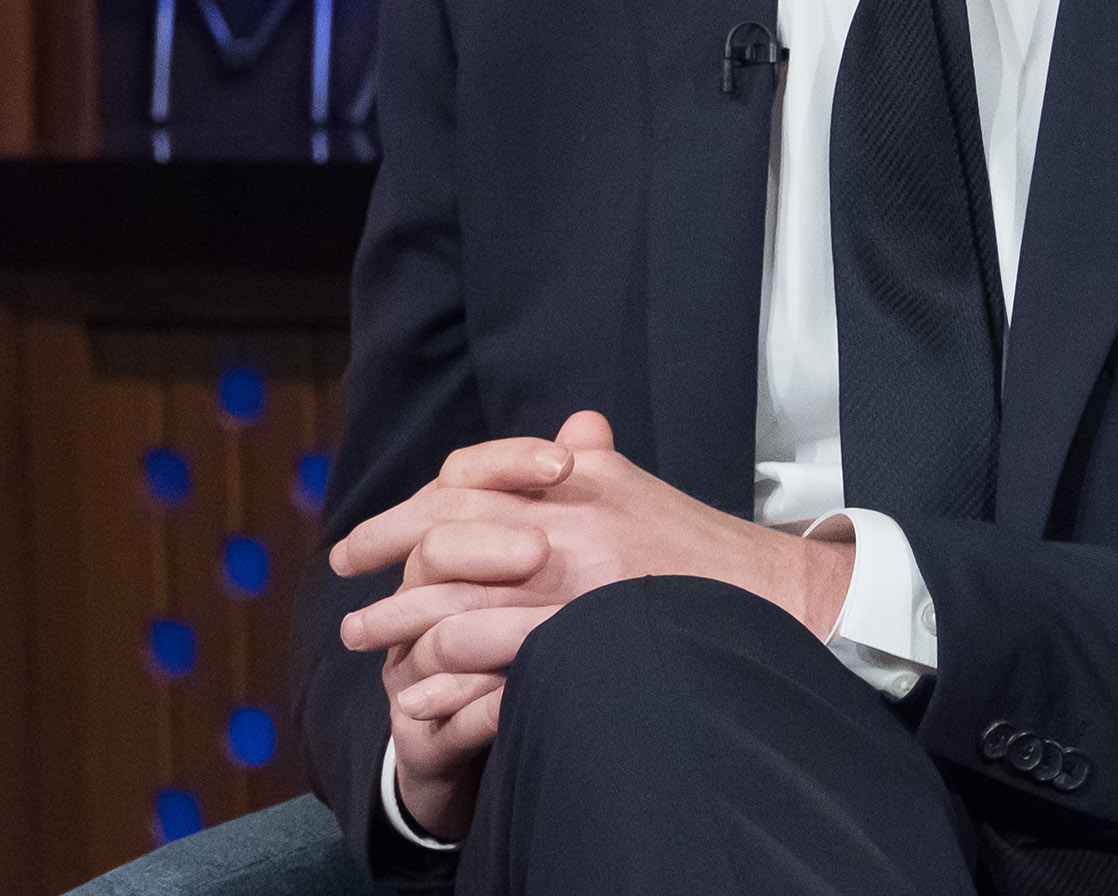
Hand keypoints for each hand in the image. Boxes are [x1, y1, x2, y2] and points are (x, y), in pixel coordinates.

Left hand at [335, 411, 854, 841]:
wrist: (770, 599)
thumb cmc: (697, 549)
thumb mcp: (640, 488)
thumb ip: (594, 459)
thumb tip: (572, 425)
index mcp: (572, 479)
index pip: (463, 479)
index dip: (406, 508)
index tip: (367, 535)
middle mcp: (564, 522)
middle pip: (444, 532)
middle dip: (385, 558)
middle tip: (348, 585)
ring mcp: (571, 584)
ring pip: (453, 600)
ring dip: (398, 624)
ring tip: (363, 642)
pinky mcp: (580, 640)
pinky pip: (489, 659)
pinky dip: (443, 678)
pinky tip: (415, 693)